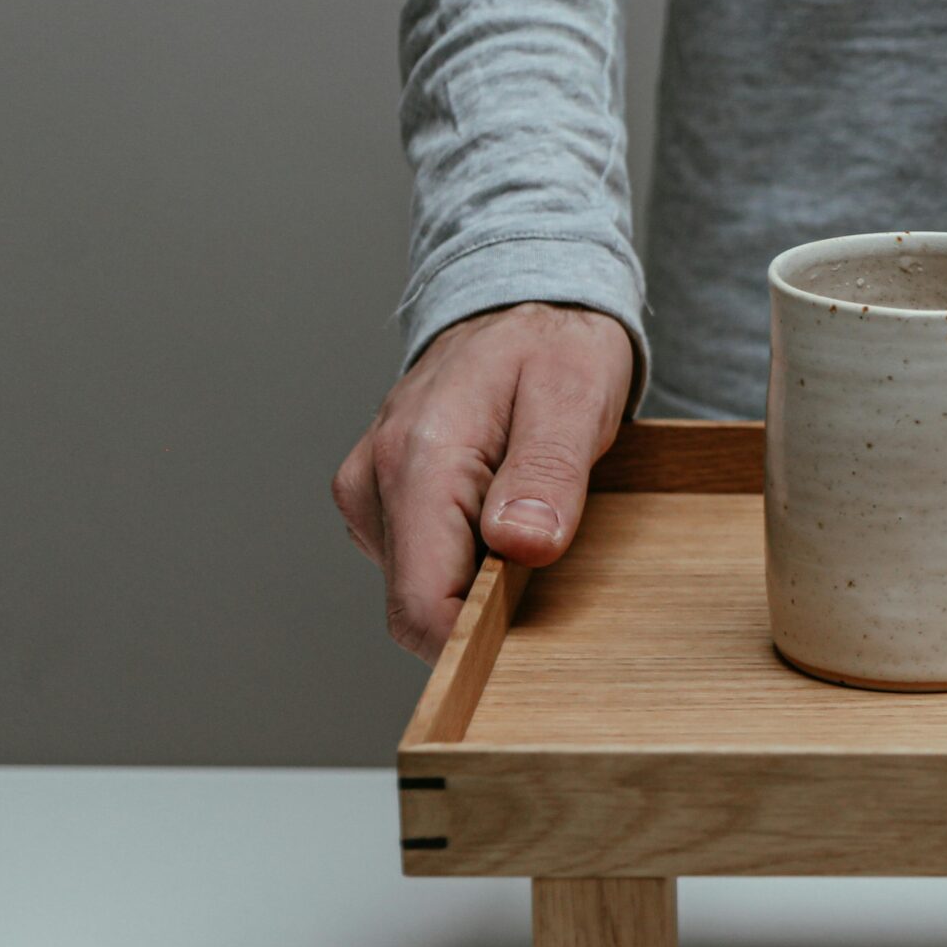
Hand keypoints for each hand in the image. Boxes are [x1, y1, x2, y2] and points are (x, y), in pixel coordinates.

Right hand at [333, 303, 632, 661]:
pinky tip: (505, 517)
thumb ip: (547, 473)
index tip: (535, 632)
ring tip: (531, 519)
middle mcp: (375, 482)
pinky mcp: (381, 505)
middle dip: (487, 611)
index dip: (477, 640)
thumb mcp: (575, 394)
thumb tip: (520, 546)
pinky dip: (470, 564)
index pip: (422, 603)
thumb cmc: (553, 344)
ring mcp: (370, 496)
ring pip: (422, 592)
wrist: (521, 306)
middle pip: (419, 607)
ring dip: (482, 582)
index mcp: (418, 458)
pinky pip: (425, 567)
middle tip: (552, 555)